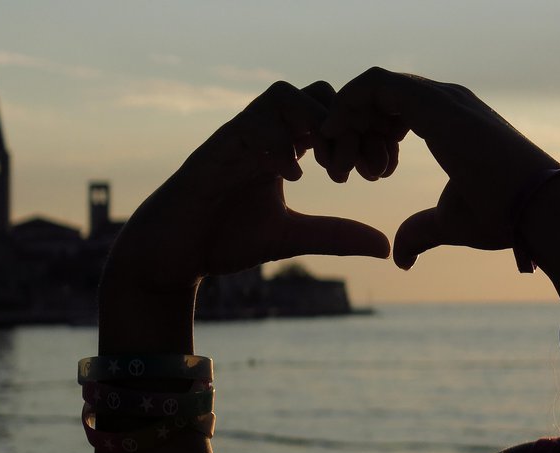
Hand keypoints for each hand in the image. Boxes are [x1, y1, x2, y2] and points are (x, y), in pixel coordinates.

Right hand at [102, 81, 389, 299]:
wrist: (173, 253)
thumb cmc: (225, 239)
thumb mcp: (292, 238)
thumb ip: (336, 236)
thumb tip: (386, 248)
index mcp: (286, 147)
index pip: (336, 115)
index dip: (364, 135)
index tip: (377, 173)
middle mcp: (265, 133)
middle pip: (318, 93)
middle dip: (346, 127)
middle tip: (355, 172)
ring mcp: (238, 137)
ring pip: (283, 95)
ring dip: (313, 123)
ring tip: (327, 167)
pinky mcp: (215, 150)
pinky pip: (250, 124)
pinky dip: (278, 144)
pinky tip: (291, 178)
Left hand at [321, 67, 559, 269]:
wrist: (538, 212)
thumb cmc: (504, 218)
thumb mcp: (449, 224)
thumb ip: (420, 232)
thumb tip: (400, 258)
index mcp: (447, 121)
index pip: (393, 111)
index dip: (369, 137)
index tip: (366, 176)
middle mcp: (443, 101)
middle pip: (377, 98)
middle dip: (349, 131)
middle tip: (343, 172)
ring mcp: (439, 98)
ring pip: (369, 89)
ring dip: (344, 123)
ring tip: (342, 168)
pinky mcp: (432, 103)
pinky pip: (372, 85)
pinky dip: (347, 109)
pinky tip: (344, 148)